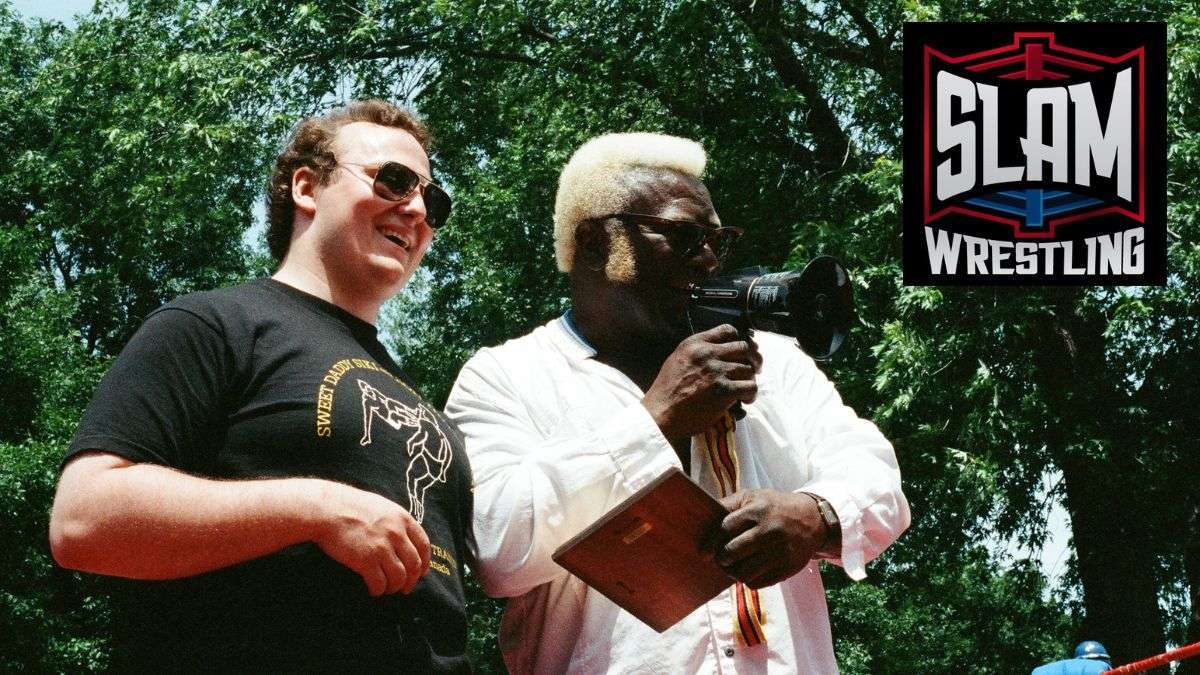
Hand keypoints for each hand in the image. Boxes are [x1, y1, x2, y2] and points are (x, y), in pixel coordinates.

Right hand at [311, 482, 431, 596]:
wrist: (327, 509)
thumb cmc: (350, 505)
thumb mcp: (381, 506)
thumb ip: (395, 521)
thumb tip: (404, 537)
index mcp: (402, 518)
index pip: (424, 545)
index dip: (424, 562)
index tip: (421, 572)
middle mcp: (396, 533)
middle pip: (414, 564)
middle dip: (412, 580)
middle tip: (406, 588)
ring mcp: (382, 547)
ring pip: (399, 577)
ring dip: (395, 587)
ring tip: (387, 589)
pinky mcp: (366, 560)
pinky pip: (379, 583)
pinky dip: (378, 590)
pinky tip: (373, 590)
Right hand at [641, 324, 761, 440]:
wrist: (661, 413)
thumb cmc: (667, 390)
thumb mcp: (677, 359)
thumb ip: (698, 351)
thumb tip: (722, 351)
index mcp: (695, 343)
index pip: (727, 330)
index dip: (740, 339)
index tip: (743, 350)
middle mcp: (707, 354)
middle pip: (743, 347)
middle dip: (752, 358)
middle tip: (754, 368)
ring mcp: (717, 372)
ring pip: (749, 368)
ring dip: (750, 379)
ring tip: (745, 388)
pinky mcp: (724, 391)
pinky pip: (750, 387)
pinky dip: (751, 394)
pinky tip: (745, 399)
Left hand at [711, 489, 827, 588]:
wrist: (812, 520)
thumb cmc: (773, 507)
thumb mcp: (752, 497)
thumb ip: (728, 506)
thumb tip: (701, 518)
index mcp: (758, 510)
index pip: (725, 528)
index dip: (711, 542)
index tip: (704, 552)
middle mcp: (770, 530)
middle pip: (733, 552)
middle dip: (721, 559)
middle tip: (720, 559)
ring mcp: (781, 551)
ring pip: (744, 572)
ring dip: (733, 572)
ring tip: (732, 567)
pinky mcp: (788, 568)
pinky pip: (758, 583)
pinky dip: (749, 579)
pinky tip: (750, 570)